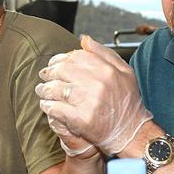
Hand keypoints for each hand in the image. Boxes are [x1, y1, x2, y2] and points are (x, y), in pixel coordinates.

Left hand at [35, 35, 151, 155]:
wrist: (131, 133)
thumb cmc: (128, 102)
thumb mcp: (125, 72)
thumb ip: (104, 53)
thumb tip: (84, 39)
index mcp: (107, 70)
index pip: (75, 56)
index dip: (61, 59)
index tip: (55, 64)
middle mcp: (97, 83)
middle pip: (62, 71)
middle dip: (49, 73)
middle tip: (44, 77)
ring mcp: (88, 102)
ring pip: (56, 89)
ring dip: (45, 90)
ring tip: (42, 91)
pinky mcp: (81, 120)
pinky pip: (55, 108)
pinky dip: (47, 106)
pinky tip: (47, 106)